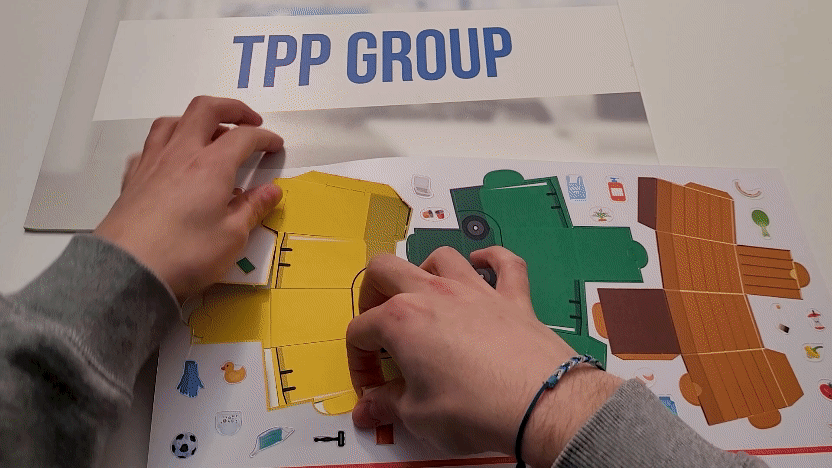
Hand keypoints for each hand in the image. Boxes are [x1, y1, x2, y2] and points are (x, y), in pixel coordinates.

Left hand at [94, 96, 283, 301]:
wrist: (128, 269)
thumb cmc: (186, 253)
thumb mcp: (232, 237)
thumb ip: (253, 209)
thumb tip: (272, 190)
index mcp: (212, 165)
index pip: (244, 137)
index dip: (264, 137)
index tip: (276, 146)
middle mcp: (181, 154)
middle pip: (205, 110)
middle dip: (232, 109)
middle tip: (249, 122)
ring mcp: (152, 162)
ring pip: (173, 121)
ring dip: (196, 120)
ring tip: (208, 134)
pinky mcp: (132, 178)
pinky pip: (149, 146)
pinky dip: (166, 144)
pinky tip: (171, 159)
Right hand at [347, 246, 621, 465]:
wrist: (540, 403)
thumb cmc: (473, 408)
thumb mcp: (418, 416)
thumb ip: (387, 406)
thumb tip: (368, 410)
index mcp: (400, 320)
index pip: (360, 331)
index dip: (358, 362)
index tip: (373, 390)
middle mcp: (433, 293)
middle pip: (385, 269)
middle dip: (372, 293)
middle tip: (379, 325)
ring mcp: (475, 290)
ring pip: (440, 257)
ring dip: (425, 272)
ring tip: (424, 297)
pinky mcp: (512, 297)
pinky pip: (505, 263)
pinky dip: (492, 259)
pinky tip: (485, 263)